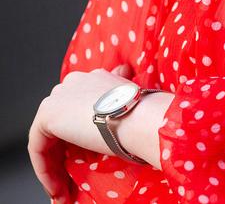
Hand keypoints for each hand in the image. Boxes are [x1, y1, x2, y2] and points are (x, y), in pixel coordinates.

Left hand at [28, 63, 132, 203]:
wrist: (139, 118)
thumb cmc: (141, 115)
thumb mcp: (128, 104)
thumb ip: (116, 97)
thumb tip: (123, 80)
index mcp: (93, 79)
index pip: (77, 111)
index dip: (78, 140)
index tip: (86, 163)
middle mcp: (75, 82)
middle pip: (61, 124)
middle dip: (63, 155)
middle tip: (71, 183)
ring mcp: (60, 95)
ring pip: (48, 137)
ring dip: (54, 167)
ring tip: (64, 191)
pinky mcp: (48, 113)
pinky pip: (38, 147)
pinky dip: (44, 170)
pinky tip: (57, 187)